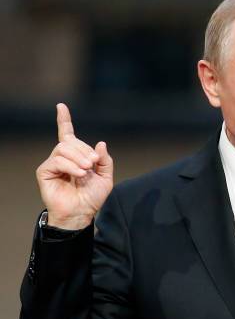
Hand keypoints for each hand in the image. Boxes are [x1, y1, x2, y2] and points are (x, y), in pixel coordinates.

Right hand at [36, 103, 113, 229]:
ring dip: (78, 158)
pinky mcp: (45, 172)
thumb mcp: (106, 177)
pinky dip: (70, 166)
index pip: (67, 133)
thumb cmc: (92, 197)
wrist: (81, 212)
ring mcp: (53, 164)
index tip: (61, 106)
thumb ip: (105, 160)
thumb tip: (100, 143)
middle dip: (85, 150)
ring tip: (86, 171)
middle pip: (71, 141)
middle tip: (93, 164)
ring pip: (64, 149)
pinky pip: (57, 160)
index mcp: (77, 156)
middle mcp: (63, 157)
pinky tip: (79, 174)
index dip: (64, 120)